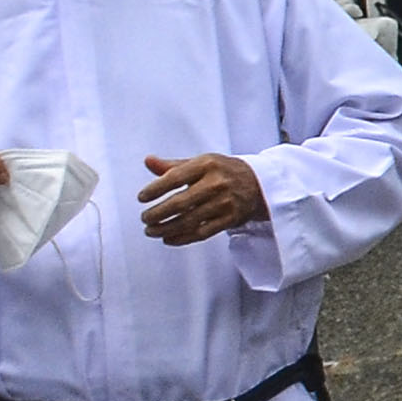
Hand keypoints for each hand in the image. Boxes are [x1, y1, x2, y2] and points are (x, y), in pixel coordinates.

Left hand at [139, 152, 271, 245]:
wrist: (260, 183)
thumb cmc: (224, 171)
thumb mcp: (202, 162)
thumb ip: (173, 165)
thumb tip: (148, 161)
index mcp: (207, 165)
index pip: (174, 178)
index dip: (154, 189)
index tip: (142, 198)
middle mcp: (217, 183)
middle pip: (179, 203)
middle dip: (156, 213)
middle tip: (145, 218)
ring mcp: (225, 203)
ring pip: (188, 221)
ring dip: (165, 229)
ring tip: (150, 231)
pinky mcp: (231, 219)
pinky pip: (201, 233)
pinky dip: (181, 238)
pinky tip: (168, 239)